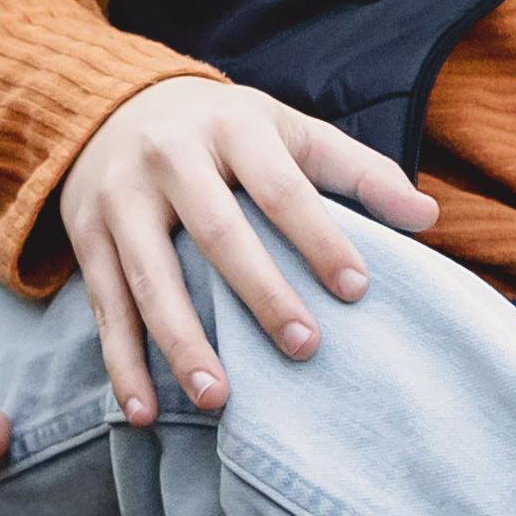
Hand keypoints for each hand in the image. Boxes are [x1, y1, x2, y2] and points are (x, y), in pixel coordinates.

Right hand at [59, 77, 443, 425]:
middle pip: (217, 233)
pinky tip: (146, 412)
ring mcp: (121, 199)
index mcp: (232, 126)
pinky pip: (106, 308)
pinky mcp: (88, 238)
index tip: (357, 291)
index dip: (320, 238)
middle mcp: (171, 157)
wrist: (110, 104)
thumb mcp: (287, 129)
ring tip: (219, 399)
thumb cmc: (222, 130)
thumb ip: (356, 171)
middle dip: (260, 294)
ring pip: (151, 278)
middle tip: (304, 349)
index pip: (282, 188)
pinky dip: (122, 364)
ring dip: (183, 344)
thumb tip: (428, 215)